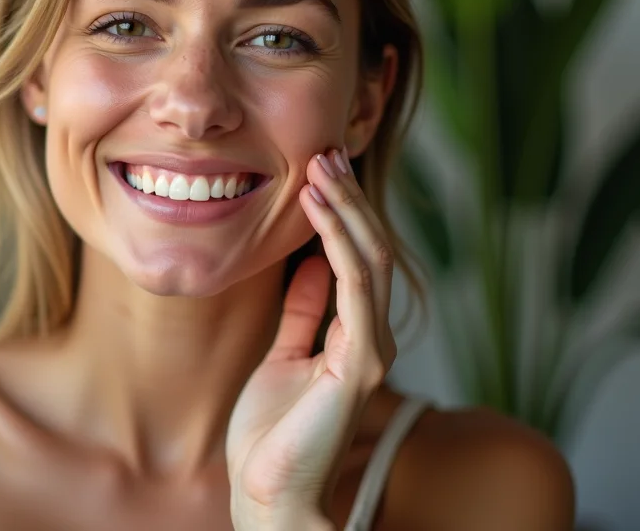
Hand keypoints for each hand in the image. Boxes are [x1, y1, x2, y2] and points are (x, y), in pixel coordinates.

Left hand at [227, 149, 396, 529]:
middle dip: (347, 197)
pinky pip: (355, 287)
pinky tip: (319, 209)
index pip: (357, 257)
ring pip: (368, 259)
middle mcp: (371, 336)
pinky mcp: (360, 362)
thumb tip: (310, 262)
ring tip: (323, 166)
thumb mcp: (282, 353)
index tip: (320, 167)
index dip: (342, 210)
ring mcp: (370, 348)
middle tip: (326, 150)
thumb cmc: (272, 431)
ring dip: (345, 207)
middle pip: (368, 249)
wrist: (268, 489)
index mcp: (354, 334)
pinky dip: (338, 241)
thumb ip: (303, 310)